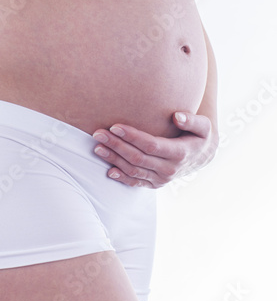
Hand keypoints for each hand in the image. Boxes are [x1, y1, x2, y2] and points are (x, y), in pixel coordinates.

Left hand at [92, 112, 218, 188]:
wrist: (203, 156)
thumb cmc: (199, 136)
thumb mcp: (203, 126)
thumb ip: (192, 120)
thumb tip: (177, 116)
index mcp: (179, 153)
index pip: (151, 145)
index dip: (132, 136)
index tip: (115, 126)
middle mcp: (169, 169)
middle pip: (137, 158)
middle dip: (116, 145)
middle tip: (98, 134)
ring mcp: (162, 179)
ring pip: (134, 170)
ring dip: (114, 159)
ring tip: (97, 147)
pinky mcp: (155, 184)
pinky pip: (136, 182)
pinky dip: (121, 177)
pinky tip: (108, 170)